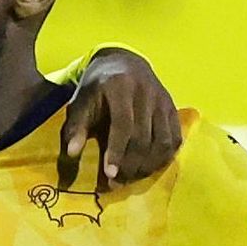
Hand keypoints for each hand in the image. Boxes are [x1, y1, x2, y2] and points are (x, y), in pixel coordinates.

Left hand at [62, 48, 182, 187]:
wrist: (124, 62)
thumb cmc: (98, 86)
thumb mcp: (81, 100)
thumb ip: (76, 126)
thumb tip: (71, 153)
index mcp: (121, 87)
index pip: (124, 125)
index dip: (118, 152)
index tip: (110, 174)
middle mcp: (147, 92)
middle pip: (144, 137)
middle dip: (131, 164)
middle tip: (117, 183)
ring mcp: (163, 100)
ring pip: (162, 141)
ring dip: (148, 165)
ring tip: (131, 177)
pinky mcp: (173, 108)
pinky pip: (174, 139)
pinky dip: (163, 157)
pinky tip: (149, 167)